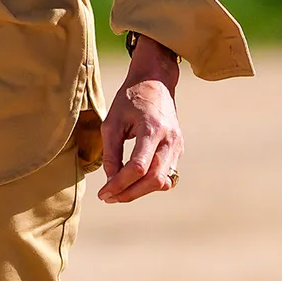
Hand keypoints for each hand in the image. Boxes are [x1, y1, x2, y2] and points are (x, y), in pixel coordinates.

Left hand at [98, 37, 182, 204]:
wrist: (156, 82)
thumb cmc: (130, 99)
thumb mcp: (112, 122)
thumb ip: (111, 152)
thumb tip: (111, 181)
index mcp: (153, 129)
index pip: (138, 167)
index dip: (119, 184)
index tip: (103, 193)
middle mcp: (170, 140)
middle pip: (154, 180)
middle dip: (130, 194)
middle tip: (109, 198)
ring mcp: (178, 146)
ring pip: (163, 182)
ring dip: (140, 191)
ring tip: (119, 192)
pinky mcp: (179, 150)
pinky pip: (167, 176)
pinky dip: (149, 184)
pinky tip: (133, 181)